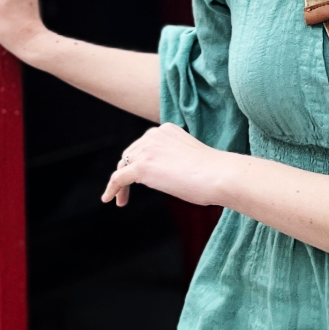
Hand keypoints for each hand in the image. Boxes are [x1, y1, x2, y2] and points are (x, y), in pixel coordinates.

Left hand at [101, 124, 224, 208]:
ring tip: (120, 200)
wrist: (219, 175)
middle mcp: (153, 135)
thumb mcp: (189, 156)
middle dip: (127, 173)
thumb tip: (166, 175)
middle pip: (130, 155)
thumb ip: (173, 158)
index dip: (137, 162)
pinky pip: (119, 178)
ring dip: (119, 184)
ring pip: (123, 167)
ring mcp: (146, 150)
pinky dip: (112, 189)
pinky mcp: (142, 167)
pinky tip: (109, 199)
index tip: (137, 176)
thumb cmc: (213, 172)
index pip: (144, 146)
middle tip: (126, 192)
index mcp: (165, 129)